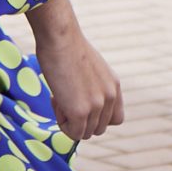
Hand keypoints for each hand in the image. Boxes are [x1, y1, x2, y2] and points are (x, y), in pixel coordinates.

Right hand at [30, 0, 123, 144]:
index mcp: (114, 86)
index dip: (96, 117)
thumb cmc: (66, 45)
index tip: (79, 103)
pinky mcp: (81, 112)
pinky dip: (62, 123)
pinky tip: (56, 100)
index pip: (115, 119)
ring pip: (85, 133)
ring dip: (69, 121)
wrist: (60, 37)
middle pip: (98, 129)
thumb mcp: (89, 68)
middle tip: (65, 98)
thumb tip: (79, 97)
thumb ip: (93, 86)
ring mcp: (97, 106)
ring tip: (59, 96)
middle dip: (80, 120)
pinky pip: (74, 134)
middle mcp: (110, 97)